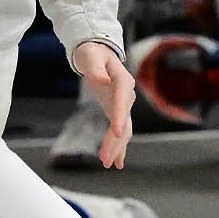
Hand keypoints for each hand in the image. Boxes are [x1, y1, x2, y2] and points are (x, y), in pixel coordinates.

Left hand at [73, 40, 134, 168]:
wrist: (98, 52)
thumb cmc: (93, 53)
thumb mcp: (91, 56)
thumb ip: (96, 68)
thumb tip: (103, 81)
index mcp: (122, 80)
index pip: (122, 100)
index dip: (120, 117)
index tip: (116, 133)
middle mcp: (127, 95)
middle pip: (125, 121)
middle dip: (116, 141)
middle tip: (104, 159)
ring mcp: (124, 104)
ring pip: (125, 130)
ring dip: (117, 148)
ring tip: (108, 164)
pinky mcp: (118, 111)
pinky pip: (122, 131)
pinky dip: (120, 146)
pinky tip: (118, 162)